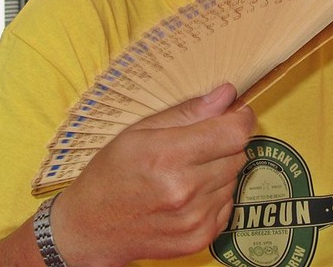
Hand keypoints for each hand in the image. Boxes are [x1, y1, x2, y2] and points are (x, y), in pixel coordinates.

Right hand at [52, 83, 255, 266]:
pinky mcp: (201, 238)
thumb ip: (188, 111)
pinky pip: (228, 202)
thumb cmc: (113, 171)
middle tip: (200, 140)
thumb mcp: (141, 130)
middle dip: (226, 140)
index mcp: (168, 155)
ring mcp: (195, 218)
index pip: (233, 133)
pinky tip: (189, 190)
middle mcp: (186, 190)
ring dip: (220, 167)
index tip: (235, 112)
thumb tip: (226, 94)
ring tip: (188, 168)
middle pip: (238, 152)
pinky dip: (215, 192)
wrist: (92, 226)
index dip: (241, 118)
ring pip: (234, 177)